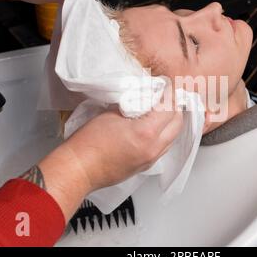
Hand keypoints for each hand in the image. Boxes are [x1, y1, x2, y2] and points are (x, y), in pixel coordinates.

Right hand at [37, 104, 182, 220]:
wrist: (79, 169)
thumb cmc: (89, 143)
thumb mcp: (112, 114)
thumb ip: (133, 105)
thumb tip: (144, 98)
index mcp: (146, 133)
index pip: (169, 109)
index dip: (170, 95)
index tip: (167, 86)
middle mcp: (153, 148)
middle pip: (177, 124)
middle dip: (175, 107)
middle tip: (169, 96)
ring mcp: (151, 159)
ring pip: (173, 138)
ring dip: (171, 123)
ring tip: (164, 110)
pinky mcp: (146, 166)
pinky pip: (164, 148)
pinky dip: (164, 135)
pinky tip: (156, 127)